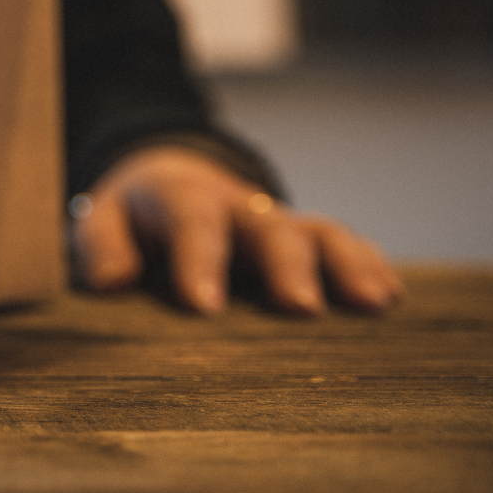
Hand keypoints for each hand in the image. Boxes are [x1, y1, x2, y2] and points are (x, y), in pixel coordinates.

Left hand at [69, 145, 403, 315]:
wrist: (170, 184)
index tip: (202, 306)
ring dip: (347, 264)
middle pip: (268, 226)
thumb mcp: (102, 218)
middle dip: (286, 264)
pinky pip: (344, 245)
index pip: (191, 221)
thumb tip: (112, 281)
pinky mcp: (306, 242)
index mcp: (181, 197)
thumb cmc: (132, 218)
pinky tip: (392, 299)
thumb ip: (100, 243)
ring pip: (318, 232)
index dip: (198, 259)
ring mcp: (277, 223)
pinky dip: (369, 265)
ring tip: (374, 303)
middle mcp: (238, 207)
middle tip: (300, 308)